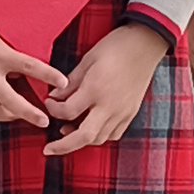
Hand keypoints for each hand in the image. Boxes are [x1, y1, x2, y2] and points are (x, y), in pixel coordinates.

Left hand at [44, 21, 170, 154]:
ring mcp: (122, 112)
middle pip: (84, 136)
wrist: (146, 43)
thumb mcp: (87, 60)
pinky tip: (90, 128)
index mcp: (96, 89)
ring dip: (81, 141)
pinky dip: (99, 136)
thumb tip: (53, 97)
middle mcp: (110, 105)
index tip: (48, 102)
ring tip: (66, 133)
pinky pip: (113, 134)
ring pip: (99, 139)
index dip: (53, 110)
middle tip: (48, 149)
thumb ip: (70, 82)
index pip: (68, 111)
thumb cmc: (115, 47)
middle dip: (63, 146)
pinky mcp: (131, 113)